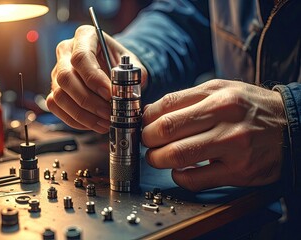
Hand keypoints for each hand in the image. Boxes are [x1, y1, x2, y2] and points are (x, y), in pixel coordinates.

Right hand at [46, 25, 147, 132]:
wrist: (113, 67)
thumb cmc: (121, 63)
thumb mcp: (132, 63)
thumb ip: (132, 76)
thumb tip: (128, 94)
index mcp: (85, 36)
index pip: (81, 57)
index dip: (94, 79)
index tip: (110, 94)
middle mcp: (66, 52)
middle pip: (65, 78)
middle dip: (88, 101)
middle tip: (108, 113)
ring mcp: (57, 71)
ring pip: (59, 95)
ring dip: (83, 114)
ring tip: (104, 122)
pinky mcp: (55, 89)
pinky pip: (56, 107)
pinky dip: (74, 120)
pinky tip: (92, 124)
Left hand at [142, 79, 286, 191]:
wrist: (290, 126)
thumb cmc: (249, 107)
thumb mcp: (221, 90)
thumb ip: (188, 99)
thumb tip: (152, 113)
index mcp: (217, 94)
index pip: (166, 104)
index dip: (146, 118)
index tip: (143, 125)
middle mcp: (224, 117)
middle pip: (167, 130)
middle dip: (147, 139)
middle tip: (147, 142)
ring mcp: (233, 146)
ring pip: (178, 155)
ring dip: (157, 159)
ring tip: (157, 157)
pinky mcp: (238, 171)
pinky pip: (195, 180)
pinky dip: (179, 176)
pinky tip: (179, 170)